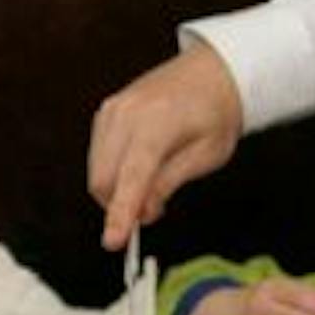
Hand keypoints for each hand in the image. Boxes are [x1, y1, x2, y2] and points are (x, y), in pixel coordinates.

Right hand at [88, 46, 242, 250]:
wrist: (212, 71)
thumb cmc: (216, 112)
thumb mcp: (206, 155)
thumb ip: (169, 183)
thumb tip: (142, 212)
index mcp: (156, 123)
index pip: (131, 178)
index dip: (120, 214)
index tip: (114, 242)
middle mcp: (126, 114)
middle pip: (103, 179)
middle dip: (120, 206)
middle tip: (155, 211)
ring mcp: (112, 110)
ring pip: (97, 171)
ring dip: (117, 191)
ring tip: (153, 187)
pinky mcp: (106, 112)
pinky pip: (98, 155)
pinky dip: (114, 173)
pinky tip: (140, 170)